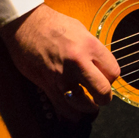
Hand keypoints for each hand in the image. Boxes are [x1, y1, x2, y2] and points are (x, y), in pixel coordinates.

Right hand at [0, 3, 119, 119]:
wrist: (25, 24)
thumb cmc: (53, 24)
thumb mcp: (81, 30)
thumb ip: (92, 50)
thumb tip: (101, 67)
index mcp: (89, 46)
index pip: (113, 72)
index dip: (111, 78)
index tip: (105, 79)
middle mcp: (78, 62)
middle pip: (102, 91)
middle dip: (104, 98)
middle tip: (101, 97)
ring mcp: (62, 76)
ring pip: (83, 105)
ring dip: (88, 108)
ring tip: (88, 105)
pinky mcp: (47, 85)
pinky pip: (63, 108)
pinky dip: (71, 113)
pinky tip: (74, 112)